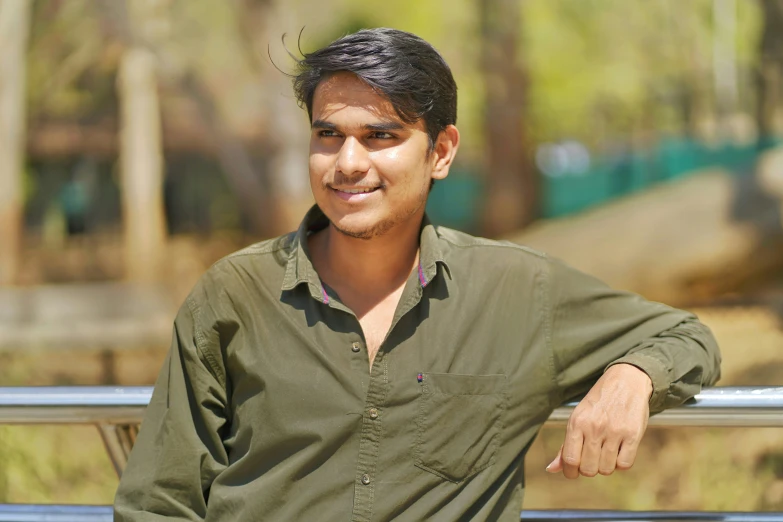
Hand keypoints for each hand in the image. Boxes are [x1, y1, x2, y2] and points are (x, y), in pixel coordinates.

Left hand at [546, 363, 652, 478]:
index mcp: (576, 423)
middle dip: (589, 469)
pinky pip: (625, 465)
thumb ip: (565, 446)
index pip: (570, 460)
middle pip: (588, 469)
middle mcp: (594, 427)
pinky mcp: (633, 434)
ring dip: (606, 466)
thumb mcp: (577, 418)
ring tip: (606, 452)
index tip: (575, 470)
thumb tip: (551, 469)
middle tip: (592, 458)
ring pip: (606, 469)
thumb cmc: (598, 404)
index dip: (570, 472)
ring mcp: (614, 431)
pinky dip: (621, 463)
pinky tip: (619, 451)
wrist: (626, 381)